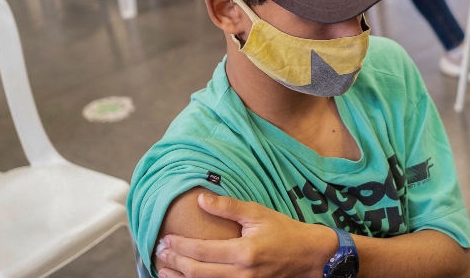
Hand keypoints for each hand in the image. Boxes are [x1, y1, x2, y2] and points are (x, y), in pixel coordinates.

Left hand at [157, 194, 338, 277]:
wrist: (310, 255)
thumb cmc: (285, 232)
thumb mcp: (258, 213)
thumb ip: (229, 207)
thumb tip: (201, 199)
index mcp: (244, 252)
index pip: (202, 251)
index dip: (180, 246)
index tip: (165, 239)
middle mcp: (242, 273)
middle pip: (198, 272)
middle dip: (174, 263)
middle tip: (158, 253)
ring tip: (163, 270)